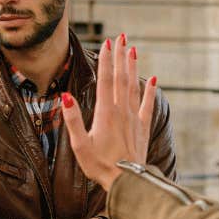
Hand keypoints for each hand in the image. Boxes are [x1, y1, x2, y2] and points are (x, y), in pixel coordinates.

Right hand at [59, 33, 156, 188]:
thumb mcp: (80, 145)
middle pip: (120, 78)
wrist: (127, 182)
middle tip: (121, 37)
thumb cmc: (99, 166)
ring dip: (133, 67)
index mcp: (105, 113)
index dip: (105, 61)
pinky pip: (147, 105)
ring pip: (134, 87)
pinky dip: (150, 91)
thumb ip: (73, 120)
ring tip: (133, 50)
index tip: (107, 43)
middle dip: (120, 56)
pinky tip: (153, 79)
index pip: (105, 80)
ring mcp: (134, 119)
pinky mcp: (142, 128)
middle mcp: (121, 111)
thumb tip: (65, 96)